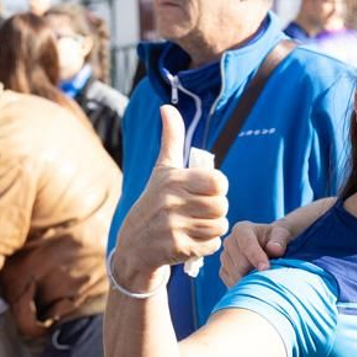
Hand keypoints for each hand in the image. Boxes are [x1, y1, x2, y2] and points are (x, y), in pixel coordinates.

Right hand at [113, 103, 228, 291]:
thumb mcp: (162, 171)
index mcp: (172, 180)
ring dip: (212, 229)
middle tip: (200, 212)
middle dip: (215, 210)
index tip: (205, 192)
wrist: (134, 245)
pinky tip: (190, 241)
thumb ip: (171, 140)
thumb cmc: (155, 202)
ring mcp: (173, 226)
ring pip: (220, 226)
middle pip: (222, 206)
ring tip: (194, 226)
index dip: (217, 188)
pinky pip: (212, 245)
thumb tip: (167, 107)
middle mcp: (171, 202)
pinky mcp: (177, 249)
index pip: (219, 182)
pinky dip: (206, 246)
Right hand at [219, 220, 285, 287]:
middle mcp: (229, 242)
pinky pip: (230, 281)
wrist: (270, 246)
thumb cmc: (277, 238)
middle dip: (255, 271)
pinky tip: (254, 282)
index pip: (246, 244)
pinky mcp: (224, 270)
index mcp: (242, 229)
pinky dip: (243, 285)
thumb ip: (280, 239)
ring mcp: (225, 257)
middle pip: (239, 263)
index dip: (256, 257)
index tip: (266, 268)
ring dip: (250, 279)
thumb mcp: (283, 233)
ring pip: (235, 274)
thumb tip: (275, 249)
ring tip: (263, 277)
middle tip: (269, 275)